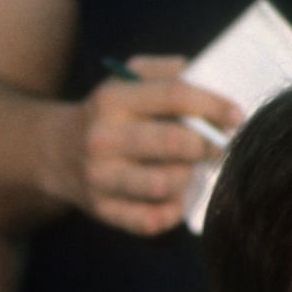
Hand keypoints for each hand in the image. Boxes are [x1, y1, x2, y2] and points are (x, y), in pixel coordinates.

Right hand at [42, 56, 240, 236]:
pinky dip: (172, 211)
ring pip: (165, 184)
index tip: (237, 116)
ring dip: (190, 177)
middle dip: (208, 146)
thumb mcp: (123, 81)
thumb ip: (161, 72)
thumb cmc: (106, 114)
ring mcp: (101, 178)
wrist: (54, 152)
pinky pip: (151, 220)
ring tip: (192, 170)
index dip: (213, 105)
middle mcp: (103, 139)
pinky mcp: (102, 210)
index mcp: (112, 100)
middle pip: (174, 143)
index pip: (174, 96)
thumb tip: (198, 71)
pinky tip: (176, 197)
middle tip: (220, 147)